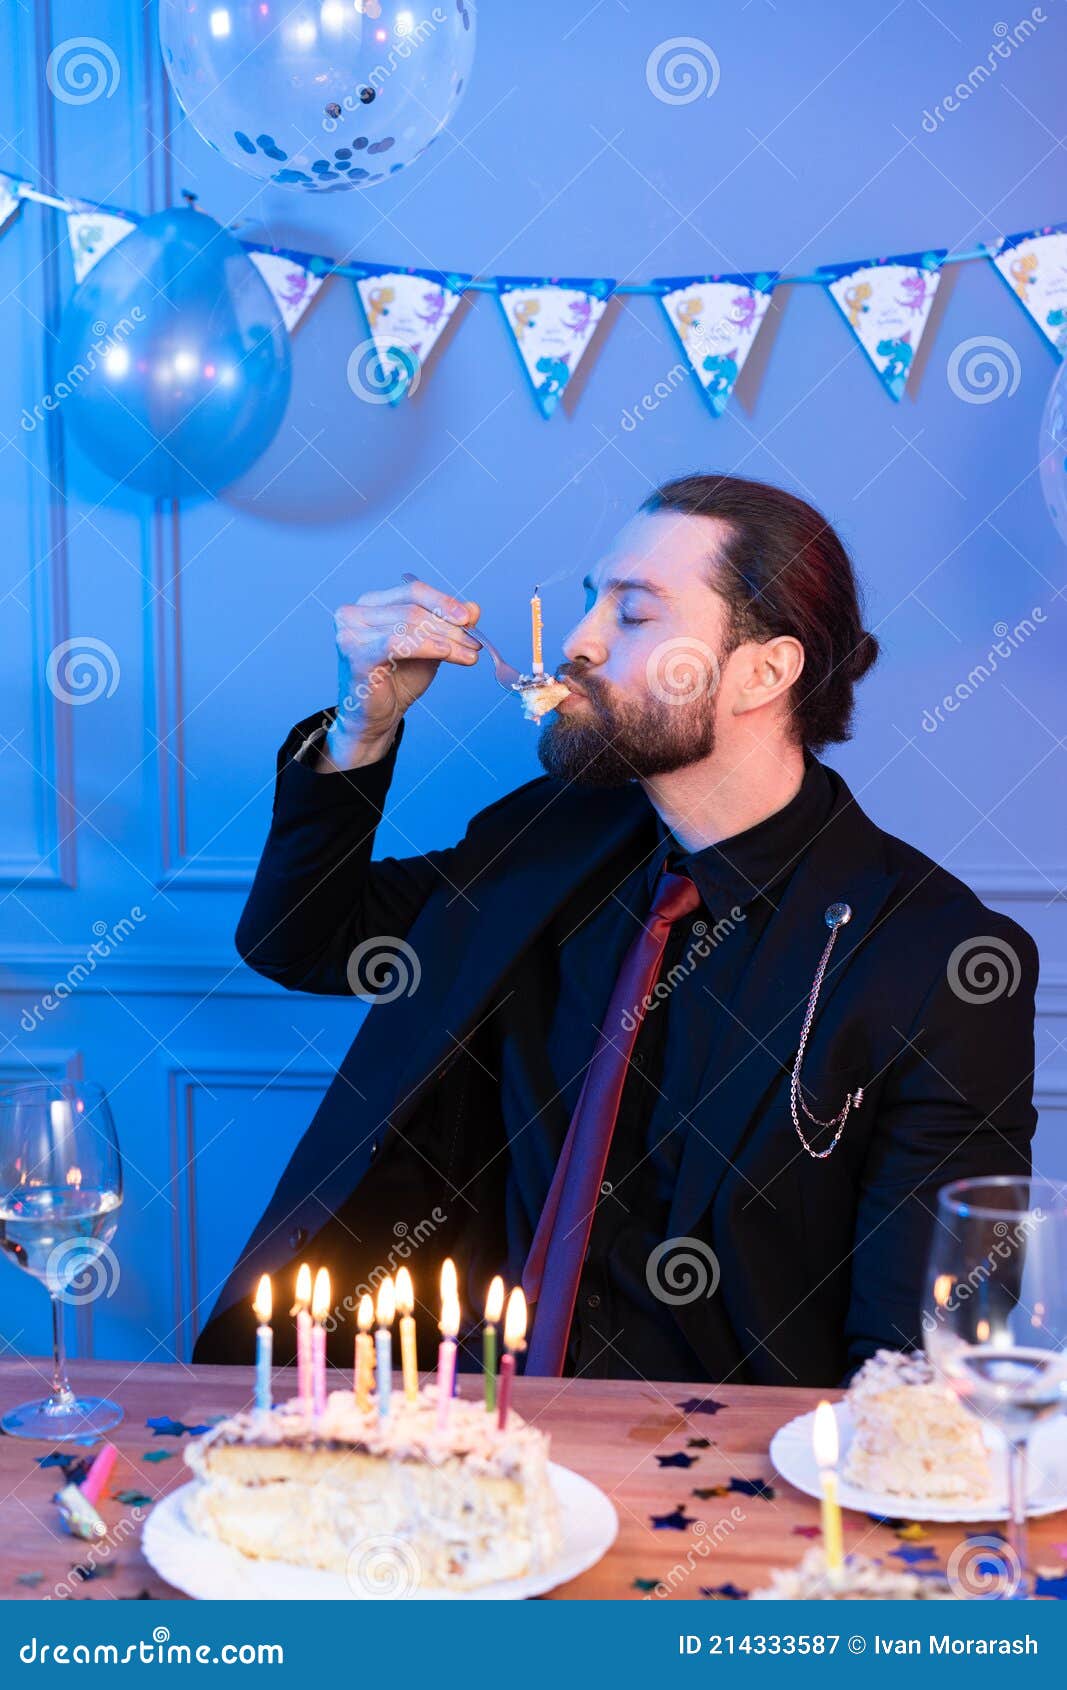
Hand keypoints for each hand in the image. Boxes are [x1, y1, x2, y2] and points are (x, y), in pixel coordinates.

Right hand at [319, 579, 480, 768]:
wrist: (376, 719)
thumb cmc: (397, 681)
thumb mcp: (430, 647)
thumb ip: (447, 625)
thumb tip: (473, 608)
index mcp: (370, 604)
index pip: (412, 591)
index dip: (444, 602)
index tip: (470, 618)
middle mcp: (354, 613)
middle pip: (413, 608)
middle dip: (450, 626)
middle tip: (475, 642)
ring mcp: (351, 634)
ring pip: (409, 624)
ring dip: (446, 639)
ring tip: (469, 655)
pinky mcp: (357, 656)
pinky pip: (398, 643)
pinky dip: (427, 646)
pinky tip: (447, 654)